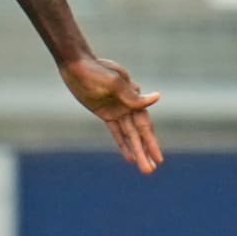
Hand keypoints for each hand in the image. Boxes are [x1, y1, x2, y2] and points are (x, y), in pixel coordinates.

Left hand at [59, 56, 161, 174]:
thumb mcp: (114, 82)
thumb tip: (157, 97)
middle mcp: (129, 106)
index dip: (151, 143)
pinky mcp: (105, 113)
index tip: (159, 159)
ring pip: (129, 136)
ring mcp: (117, 110)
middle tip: (150, 171)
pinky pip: (116, 132)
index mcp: (134, 98)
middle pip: (139, 134)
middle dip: (145, 152)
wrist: (77, 64)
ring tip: (144, 169)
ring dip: (136, 151)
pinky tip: (128, 157)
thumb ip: (132, 96)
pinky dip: (122, 144)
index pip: (145, 125)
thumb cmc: (97, 70)